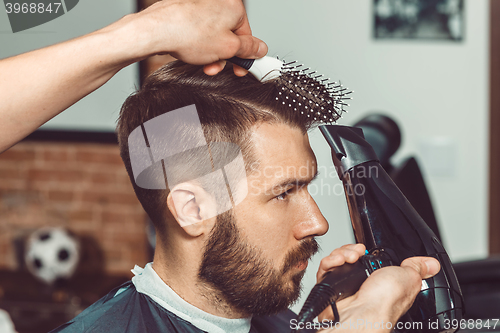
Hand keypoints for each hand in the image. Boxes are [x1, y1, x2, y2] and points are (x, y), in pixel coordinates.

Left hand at [124, 0, 266, 75]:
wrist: (157, 30)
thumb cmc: (188, 33)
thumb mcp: (228, 48)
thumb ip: (248, 50)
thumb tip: (260, 49)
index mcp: (233, 6)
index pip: (247, 35)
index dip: (244, 56)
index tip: (242, 68)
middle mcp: (218, 2)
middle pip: (230, 36)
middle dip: (224, 57)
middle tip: (218, 68)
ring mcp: (200, 6)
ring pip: (213, 36)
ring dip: (211, 54)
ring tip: (203, 64)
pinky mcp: (186, 13)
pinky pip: (199, 33)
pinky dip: (198, 46)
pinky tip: (192, 54)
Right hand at [318, 254, 440, 331]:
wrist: (360, 314)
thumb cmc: (383, 303)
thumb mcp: (408, 278)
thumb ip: (417, 268)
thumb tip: (432, 264)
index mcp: (380, 283)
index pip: (368, 259)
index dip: (366, 251)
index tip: (367, 249)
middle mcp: (361, 284)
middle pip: (351, 256)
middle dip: (352, 250)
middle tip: (358, 252)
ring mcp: (345, 286)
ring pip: (337, 260)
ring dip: (341, 254)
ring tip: (348, 258)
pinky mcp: (330, 288)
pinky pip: (325, 268)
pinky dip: (330, 262)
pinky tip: (338, 263)